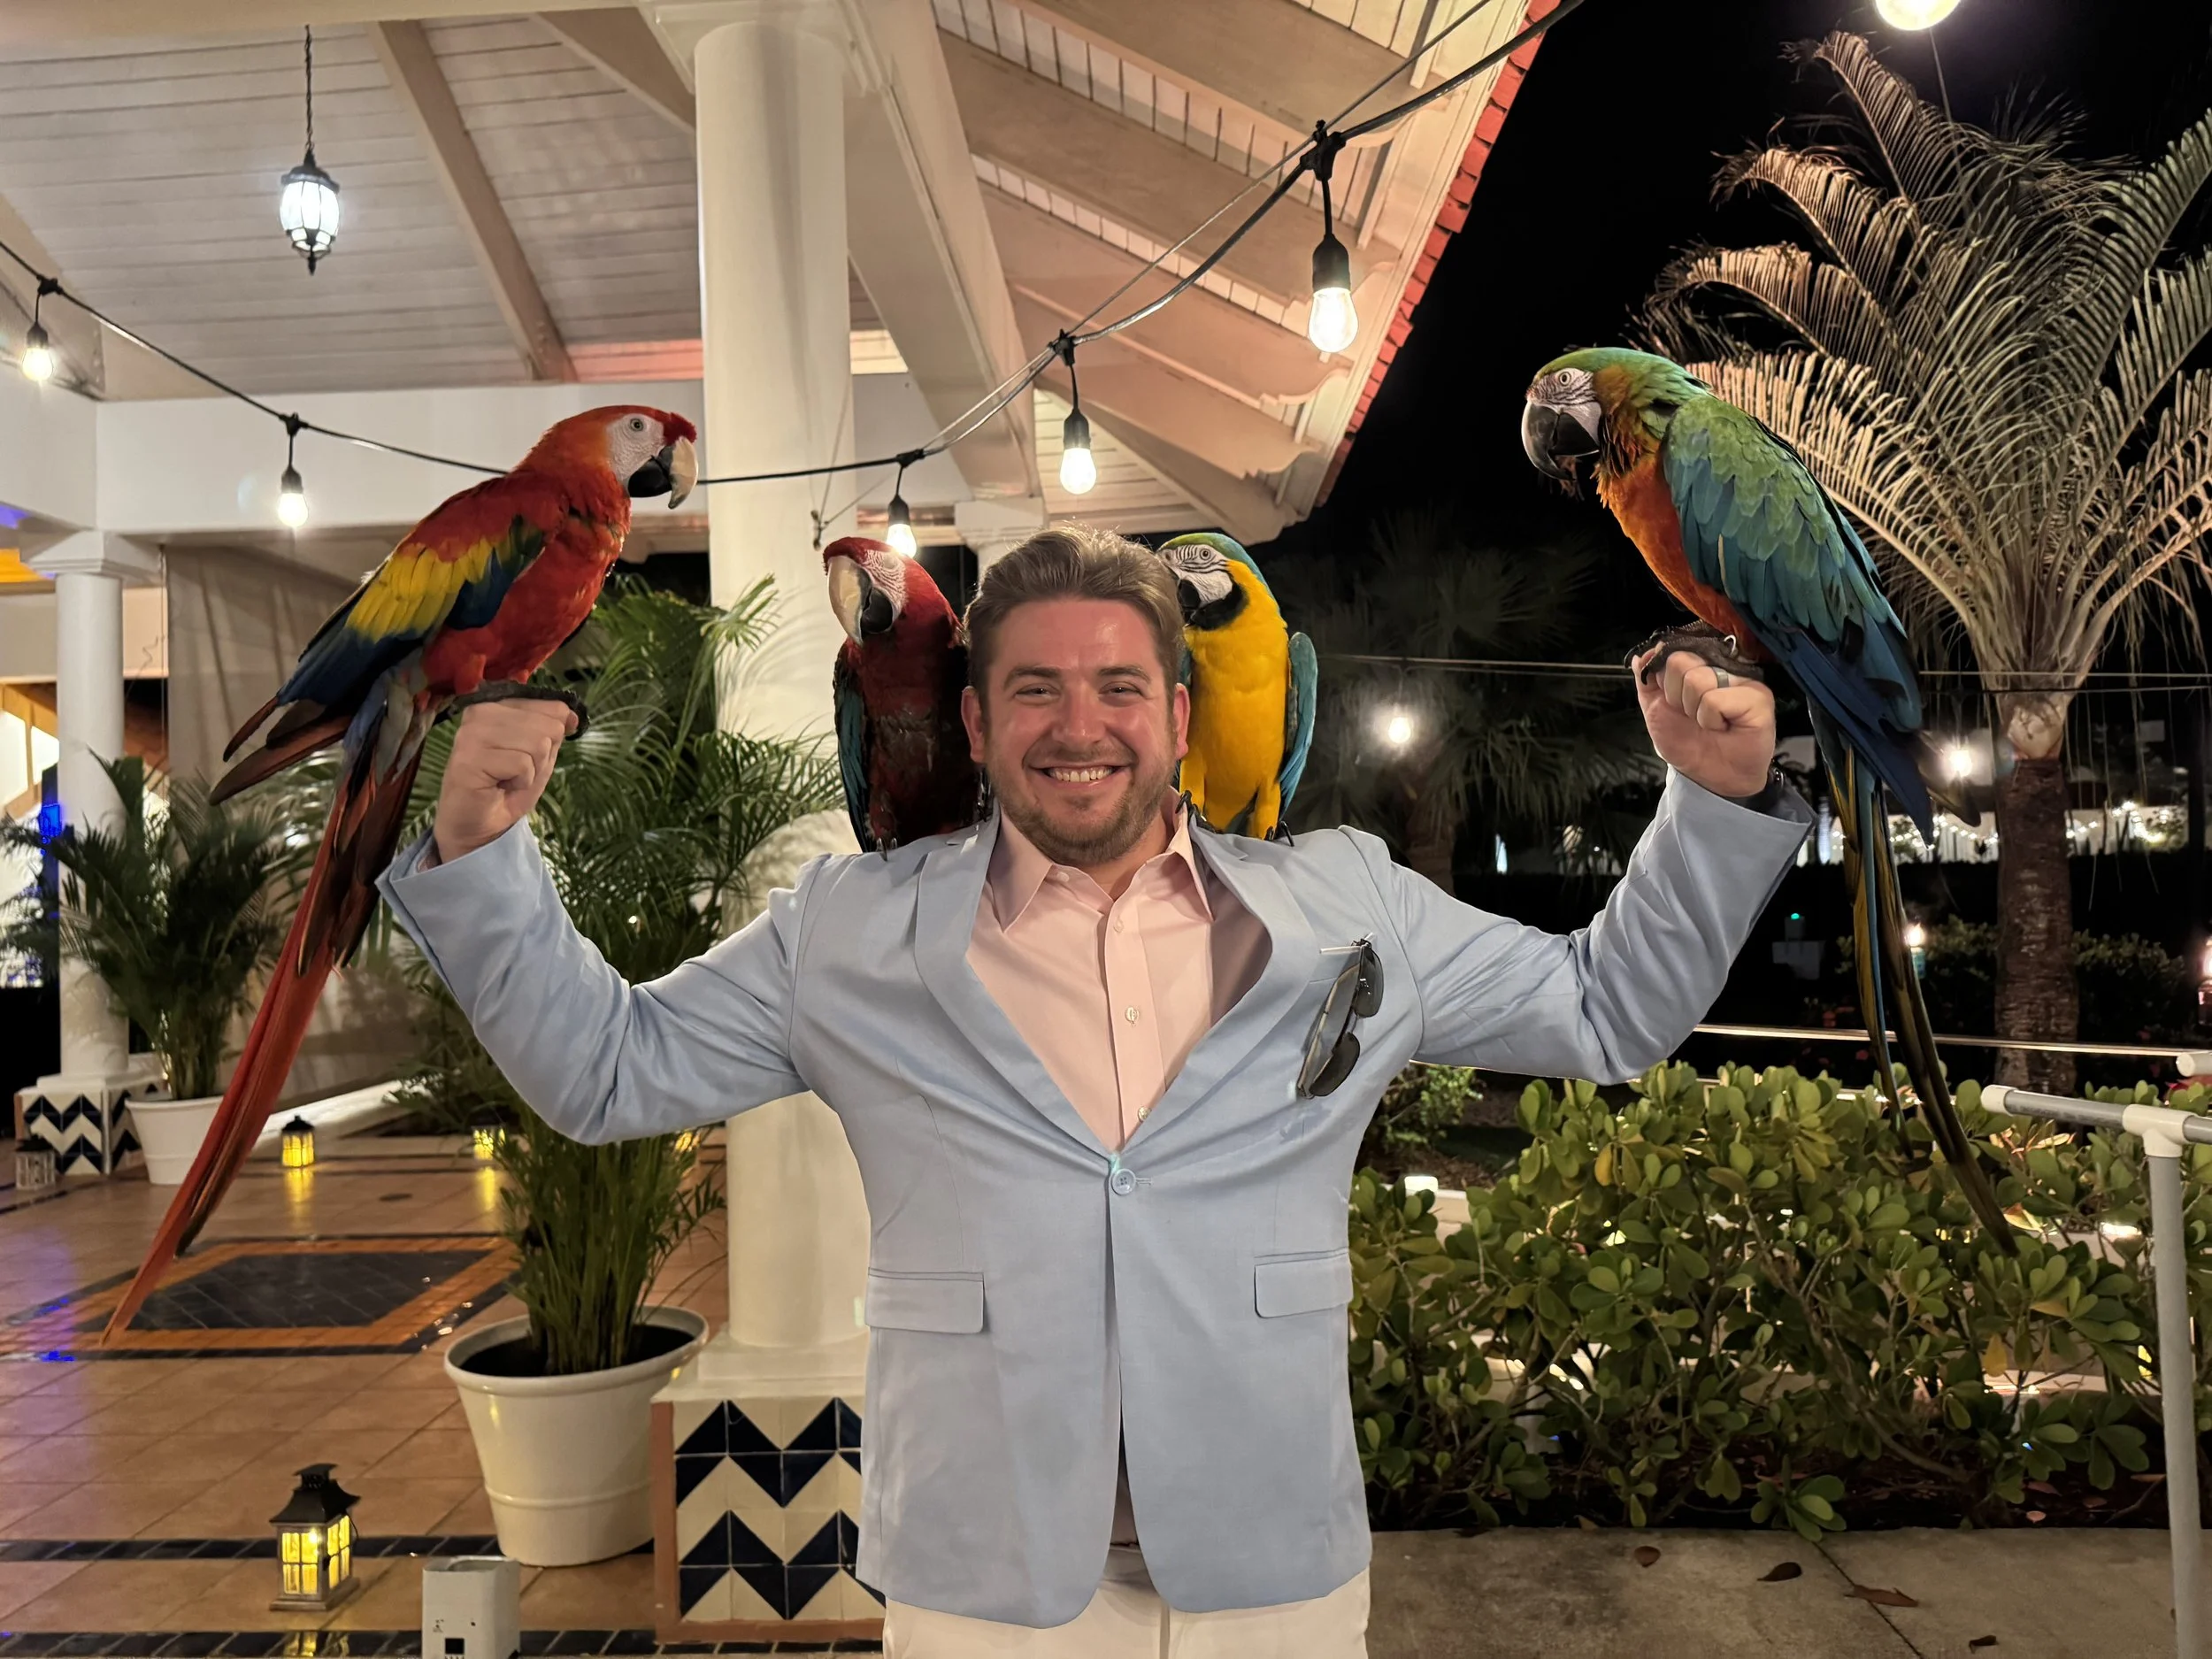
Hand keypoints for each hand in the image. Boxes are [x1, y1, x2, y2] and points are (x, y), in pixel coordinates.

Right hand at [431, 699, 576, 865]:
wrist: (476, 825)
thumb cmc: (505, 788)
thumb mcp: (540, 755)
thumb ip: (553, 731)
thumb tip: (571, 714)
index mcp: (498, 704)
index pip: (551, 706)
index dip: (552, 735)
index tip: (528, 754)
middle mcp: (481, 711)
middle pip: (548, 725)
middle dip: (541, 757)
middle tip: (515, 772)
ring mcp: (473, 732)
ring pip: (537, 743)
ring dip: (531, 770)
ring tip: (506, 778)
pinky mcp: (470, 756)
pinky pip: (522, 763)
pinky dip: (521, 781)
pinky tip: (499, 786)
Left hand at [1633, 648, 1775, 799]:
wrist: (1709, 776)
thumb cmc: (1687, 742)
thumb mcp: (1656, 710)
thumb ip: (1647, 682)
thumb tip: (1640, 656)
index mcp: (1699, 665)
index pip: (1670, 651)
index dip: (1663, 679)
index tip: (1672, 700)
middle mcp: (1722, 666)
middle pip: (1681, 661)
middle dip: (1675, 696)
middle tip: (1692, 714)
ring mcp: (1742, 679)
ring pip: (1697, 679)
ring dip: (1694, 710)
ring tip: (1709, 722)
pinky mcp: (1758, 697)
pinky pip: (1716, 700)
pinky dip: (1710, 719)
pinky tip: (1723, 727)